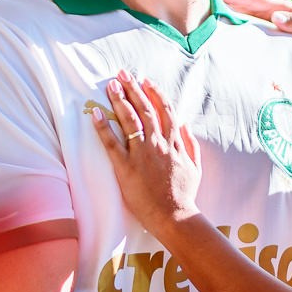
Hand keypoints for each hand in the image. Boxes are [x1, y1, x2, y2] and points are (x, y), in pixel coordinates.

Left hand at [91, 70, 202, 238]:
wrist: (175, 217)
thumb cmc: (185, 195)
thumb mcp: (196, 167)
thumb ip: (191, 144)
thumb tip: (186, 125)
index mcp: (174, 143)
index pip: (164, 111)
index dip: (155, 93)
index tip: (146, 81)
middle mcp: (158, 144)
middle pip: (145, 110)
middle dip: (133, 89)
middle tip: (122, 74)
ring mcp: (142, 155)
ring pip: (130, 121)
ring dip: (120, 100)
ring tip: (111, 85)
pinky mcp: (126, 168)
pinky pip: (112, 144)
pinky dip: (103, 128)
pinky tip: (96, 114)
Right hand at [223, 0, 291, 58]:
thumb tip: (275, 15)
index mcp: (285, 8)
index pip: (258, 0)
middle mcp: (278, 10)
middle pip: (250, 2)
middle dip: (231, 0)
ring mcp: (275, 18)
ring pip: (249, 11)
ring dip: (233, 8)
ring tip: (213, 8)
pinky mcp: (273, 28)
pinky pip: (253, 21)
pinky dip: (240, 19)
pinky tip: (228, 22)